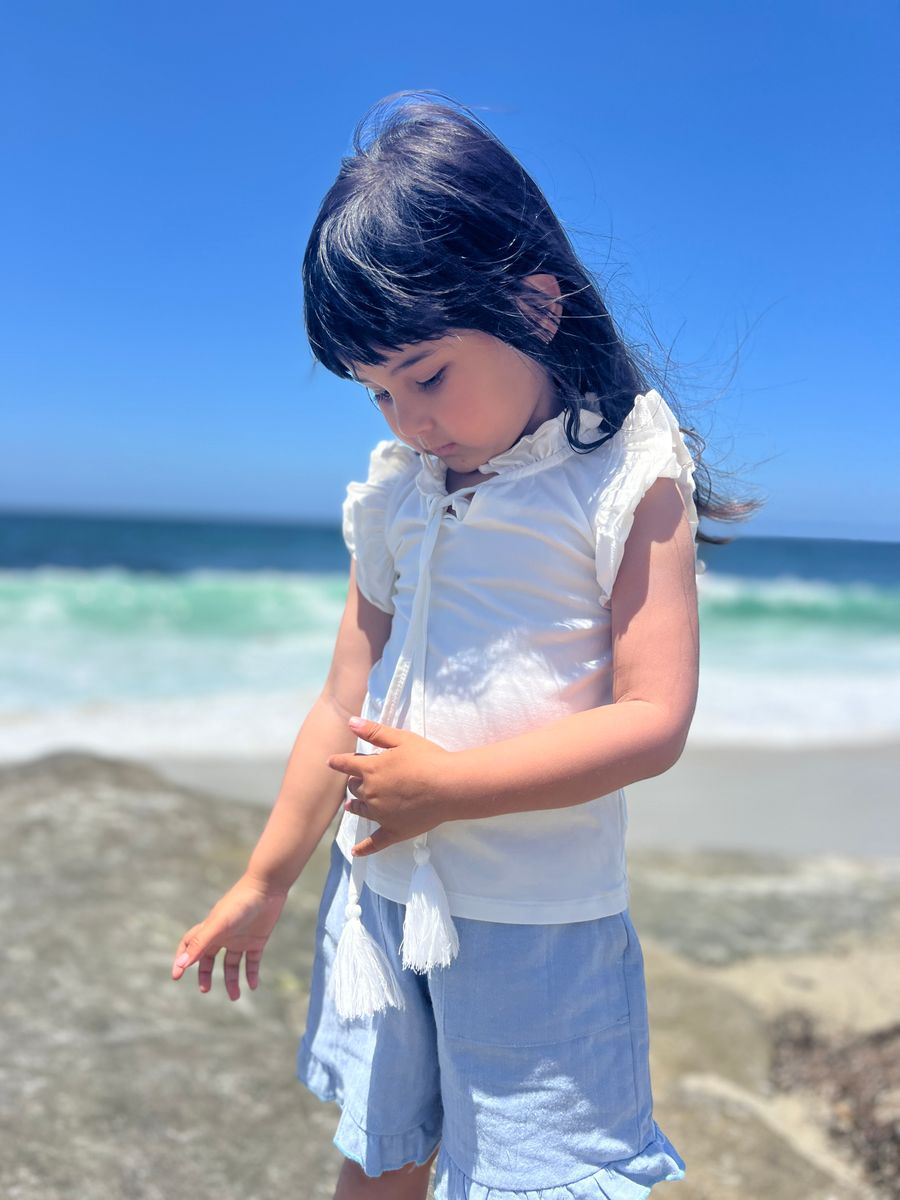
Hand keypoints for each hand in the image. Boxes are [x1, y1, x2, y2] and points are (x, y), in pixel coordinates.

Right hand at [170, 875, 288, 998]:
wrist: (267, 888)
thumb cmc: (239, 904)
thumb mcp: (218, 926)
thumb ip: (200, 944)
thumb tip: (181, 965)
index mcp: (210, 929)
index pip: (190, 946)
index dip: (182, 959)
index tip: (177, 976)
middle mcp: (224, 935)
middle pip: (209, 958)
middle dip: (205, 974)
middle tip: (205, 990)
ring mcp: (240, 938)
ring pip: (232, 964)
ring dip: (231, 980)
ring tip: (235, 997)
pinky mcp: (257, 940)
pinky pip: (252, 961)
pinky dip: (251, 974)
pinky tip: (252, 986)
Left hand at [327, 717, 452, 856]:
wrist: (449, 786)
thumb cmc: (428, 758)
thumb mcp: (401, 739)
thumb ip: (374, 731)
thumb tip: (350, 722)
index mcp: (370, 769)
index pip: (346, 765)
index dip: (338, 762)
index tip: (331, 762)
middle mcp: (370, 793)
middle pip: (354, 788)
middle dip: (354, 782)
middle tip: (358, 779)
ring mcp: (381, 814)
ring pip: (361, 810)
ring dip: (355, 806)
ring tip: (351, 806)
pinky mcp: (394, 831)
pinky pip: (375, 842)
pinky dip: (363, 848)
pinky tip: (355, 853)